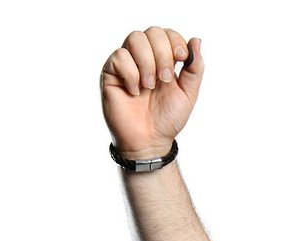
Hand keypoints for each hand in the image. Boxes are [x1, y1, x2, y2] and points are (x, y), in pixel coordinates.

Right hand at [100, 27, 203, 159]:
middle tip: (166, 79)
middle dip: (164, 54)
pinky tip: (135, 91)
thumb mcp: (188, 93)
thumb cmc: (168, 118)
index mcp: (163, 58)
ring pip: (135, 38)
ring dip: (148, 62)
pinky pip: (119, 57)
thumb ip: (195, 68)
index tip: (182, 59)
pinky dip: (131, 74)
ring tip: (151, 86)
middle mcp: (144, 57)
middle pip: (152, 32)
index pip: (167, 33)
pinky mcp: (110, 72)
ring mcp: (127, 63)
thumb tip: (196, 40)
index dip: (175, 40)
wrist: (150, 140)